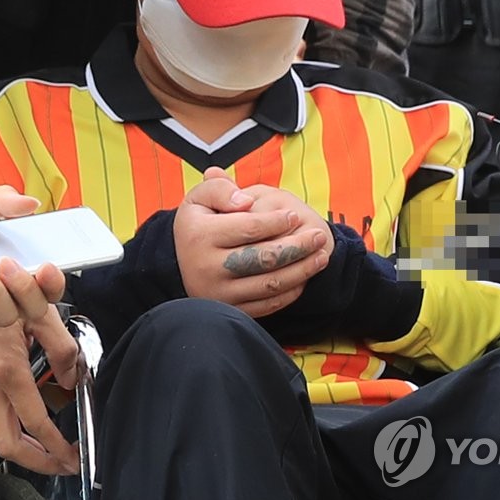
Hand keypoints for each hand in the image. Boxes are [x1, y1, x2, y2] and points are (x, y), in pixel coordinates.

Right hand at [0, 306, 79, 474]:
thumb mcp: (40, 312)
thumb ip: (61, 346)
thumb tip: (71, 376)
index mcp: (7, 369)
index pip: (35, 422)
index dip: (56, 445)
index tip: (72, 454)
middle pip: (6, 445)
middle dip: (35, 462)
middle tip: (61, 462)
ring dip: (23, 450)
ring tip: (50, 451)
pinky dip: (12, 431)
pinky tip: (29, 427)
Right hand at [174, 168, 330, 316]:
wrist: (178, 264)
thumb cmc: (199, 223)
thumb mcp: (199, 198)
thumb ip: (220, 189)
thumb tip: (245, 201)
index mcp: (200, 235)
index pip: (248, 228)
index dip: (276, 221)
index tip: (294, 214)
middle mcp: (207, 267)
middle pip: (263, 258)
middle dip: (298, 247)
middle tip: (319, 236)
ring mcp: (219, 293)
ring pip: (270, 284)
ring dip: (302, 270)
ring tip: (321, 256)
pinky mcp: (230, 310)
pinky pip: (267, 305)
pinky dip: (290, 292)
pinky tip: (304, 276)